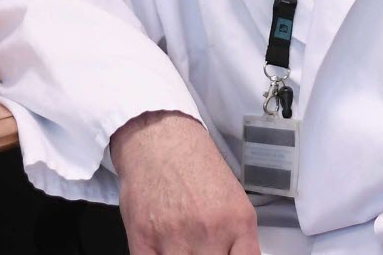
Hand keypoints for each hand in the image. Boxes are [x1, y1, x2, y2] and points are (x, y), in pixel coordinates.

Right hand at [110, 110, 259, 254]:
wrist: (159, 137)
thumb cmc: (195, 165)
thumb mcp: (233, 198)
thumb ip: (237, 237)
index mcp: (239, 221)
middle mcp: (211, 232)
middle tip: (200, 248)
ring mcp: (176, 237)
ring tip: (181, 245)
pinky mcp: (144, 239)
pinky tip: (162, 249)